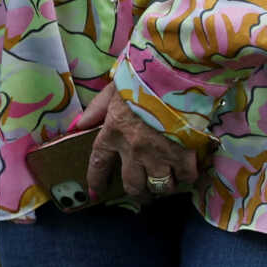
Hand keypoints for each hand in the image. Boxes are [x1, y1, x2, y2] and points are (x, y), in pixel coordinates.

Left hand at [72, 84, 198, 204]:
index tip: (96, 192)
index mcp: (113, 132)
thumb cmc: (145, 77)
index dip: (96, 180)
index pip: (99, 163)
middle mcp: (133, 150)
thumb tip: (78, 126)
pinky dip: (187, 175)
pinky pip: (185, 176)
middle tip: (144, 192)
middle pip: (133, 184)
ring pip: (160, 185)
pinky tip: (188, 170)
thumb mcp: (115, 88)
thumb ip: (97, 109)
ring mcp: (159, 154)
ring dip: (164, 186)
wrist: (177, 74)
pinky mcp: (183, 154)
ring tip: (168, 182)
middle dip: (138, 192)